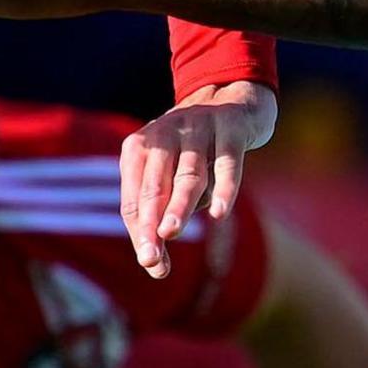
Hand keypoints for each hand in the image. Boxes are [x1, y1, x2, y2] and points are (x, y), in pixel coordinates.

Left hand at [120, 80, 275, 277]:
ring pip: (187, 174)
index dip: (140, 231)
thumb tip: (155, 267)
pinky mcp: (231, 127)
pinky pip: (227, 162)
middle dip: (150, 222)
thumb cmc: (194, 151)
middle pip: (153, 186)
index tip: (150, 263)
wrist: (233, 100)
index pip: (134, 197)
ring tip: (171, 232)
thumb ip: (162, 215)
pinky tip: (219, 213)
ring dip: (178, 205)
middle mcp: (164, 133)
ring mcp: (198, 127)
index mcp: (139, 147)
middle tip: (150, 257)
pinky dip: (223, 188)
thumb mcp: (172, 175)